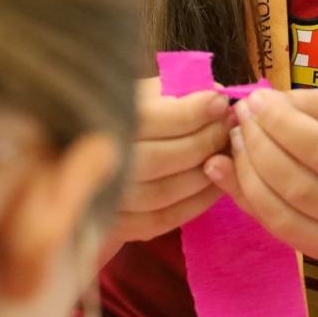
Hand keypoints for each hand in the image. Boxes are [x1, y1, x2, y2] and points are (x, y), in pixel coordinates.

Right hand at [111, 78, 230, 246]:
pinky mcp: (117, 226)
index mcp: (102, 120)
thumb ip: (174, 91)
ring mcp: (106, 199)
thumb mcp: (142, 92)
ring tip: (227, 153)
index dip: (189, 113)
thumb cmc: (125, 115)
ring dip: (204, 174)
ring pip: (162, 193)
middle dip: (202, 143)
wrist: (89, 158)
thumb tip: (215, 91)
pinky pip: (161, 220)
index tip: (220, 101)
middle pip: (158, 159)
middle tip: (228, 127)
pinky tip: (217, 183)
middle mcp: (99, 162)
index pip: (149, 120)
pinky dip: (195, 203)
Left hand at [204, 88, 317, 261]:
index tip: (257, 98)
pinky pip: (275, 228)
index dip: (284, 125)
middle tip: (240, 114)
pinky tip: (225, 169)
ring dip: (246, 172)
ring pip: (280, 214)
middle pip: (299, 186)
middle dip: (259, 146)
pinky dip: (245, 198)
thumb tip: (269, 102)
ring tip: (234, 137)